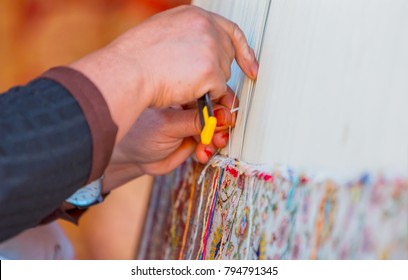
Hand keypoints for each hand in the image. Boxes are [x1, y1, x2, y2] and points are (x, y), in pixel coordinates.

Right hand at [70, 5, 257, 142]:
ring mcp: (210, 49)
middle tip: (196, 80)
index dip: (244, 51)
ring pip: (223, 75)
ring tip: (181, 82)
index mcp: (195, 16)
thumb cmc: (135, 57)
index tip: (251, 66)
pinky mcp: (211, 72)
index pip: (232, 31)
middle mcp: (207, 28)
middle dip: (216, 71)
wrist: (127, 71)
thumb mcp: (162, 32)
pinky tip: (185, 90)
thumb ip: (185, 35)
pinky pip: (218, 91)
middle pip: (227, 57)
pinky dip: (205, 96)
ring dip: (208, 84)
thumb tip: (198, 49)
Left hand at [102, 91, 237, 191]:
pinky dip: (210, 149)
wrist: (130, 157)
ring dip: (217, 137)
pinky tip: (203, 153)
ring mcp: (193, 123)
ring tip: (211, 144)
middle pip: (216, 109)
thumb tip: (219, 115)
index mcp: (181, 92)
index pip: (208, 92)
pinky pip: (210, 143)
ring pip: (215, 127)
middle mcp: (189, 106)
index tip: (226, 115)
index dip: (221, 102)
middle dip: (221, 122)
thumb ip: (194, 121)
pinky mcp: (195, 140)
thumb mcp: (167, 125)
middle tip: (220, 132)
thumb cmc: (139, 134)